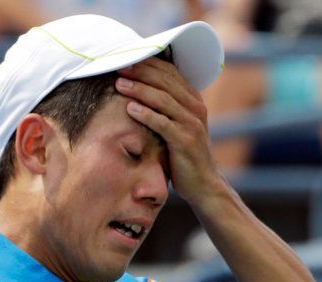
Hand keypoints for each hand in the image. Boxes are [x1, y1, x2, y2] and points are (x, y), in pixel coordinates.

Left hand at [115, 57, 219, 206]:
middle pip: (165, 81)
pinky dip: (146, 114)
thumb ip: (165, 108)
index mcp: (193, 100)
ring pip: (163, 99)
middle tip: (119, 65)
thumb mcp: (177, 126)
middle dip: (141, 71)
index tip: (126, 57)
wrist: (203, 184)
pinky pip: (163, 123)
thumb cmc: (183, 154)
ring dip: (140, 90)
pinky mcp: (185, 140)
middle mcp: (195, 108)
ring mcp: (192, 124)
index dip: (148, 63)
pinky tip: (130, 108)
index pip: (170, 73)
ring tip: (119, 84)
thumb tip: (138, 90)